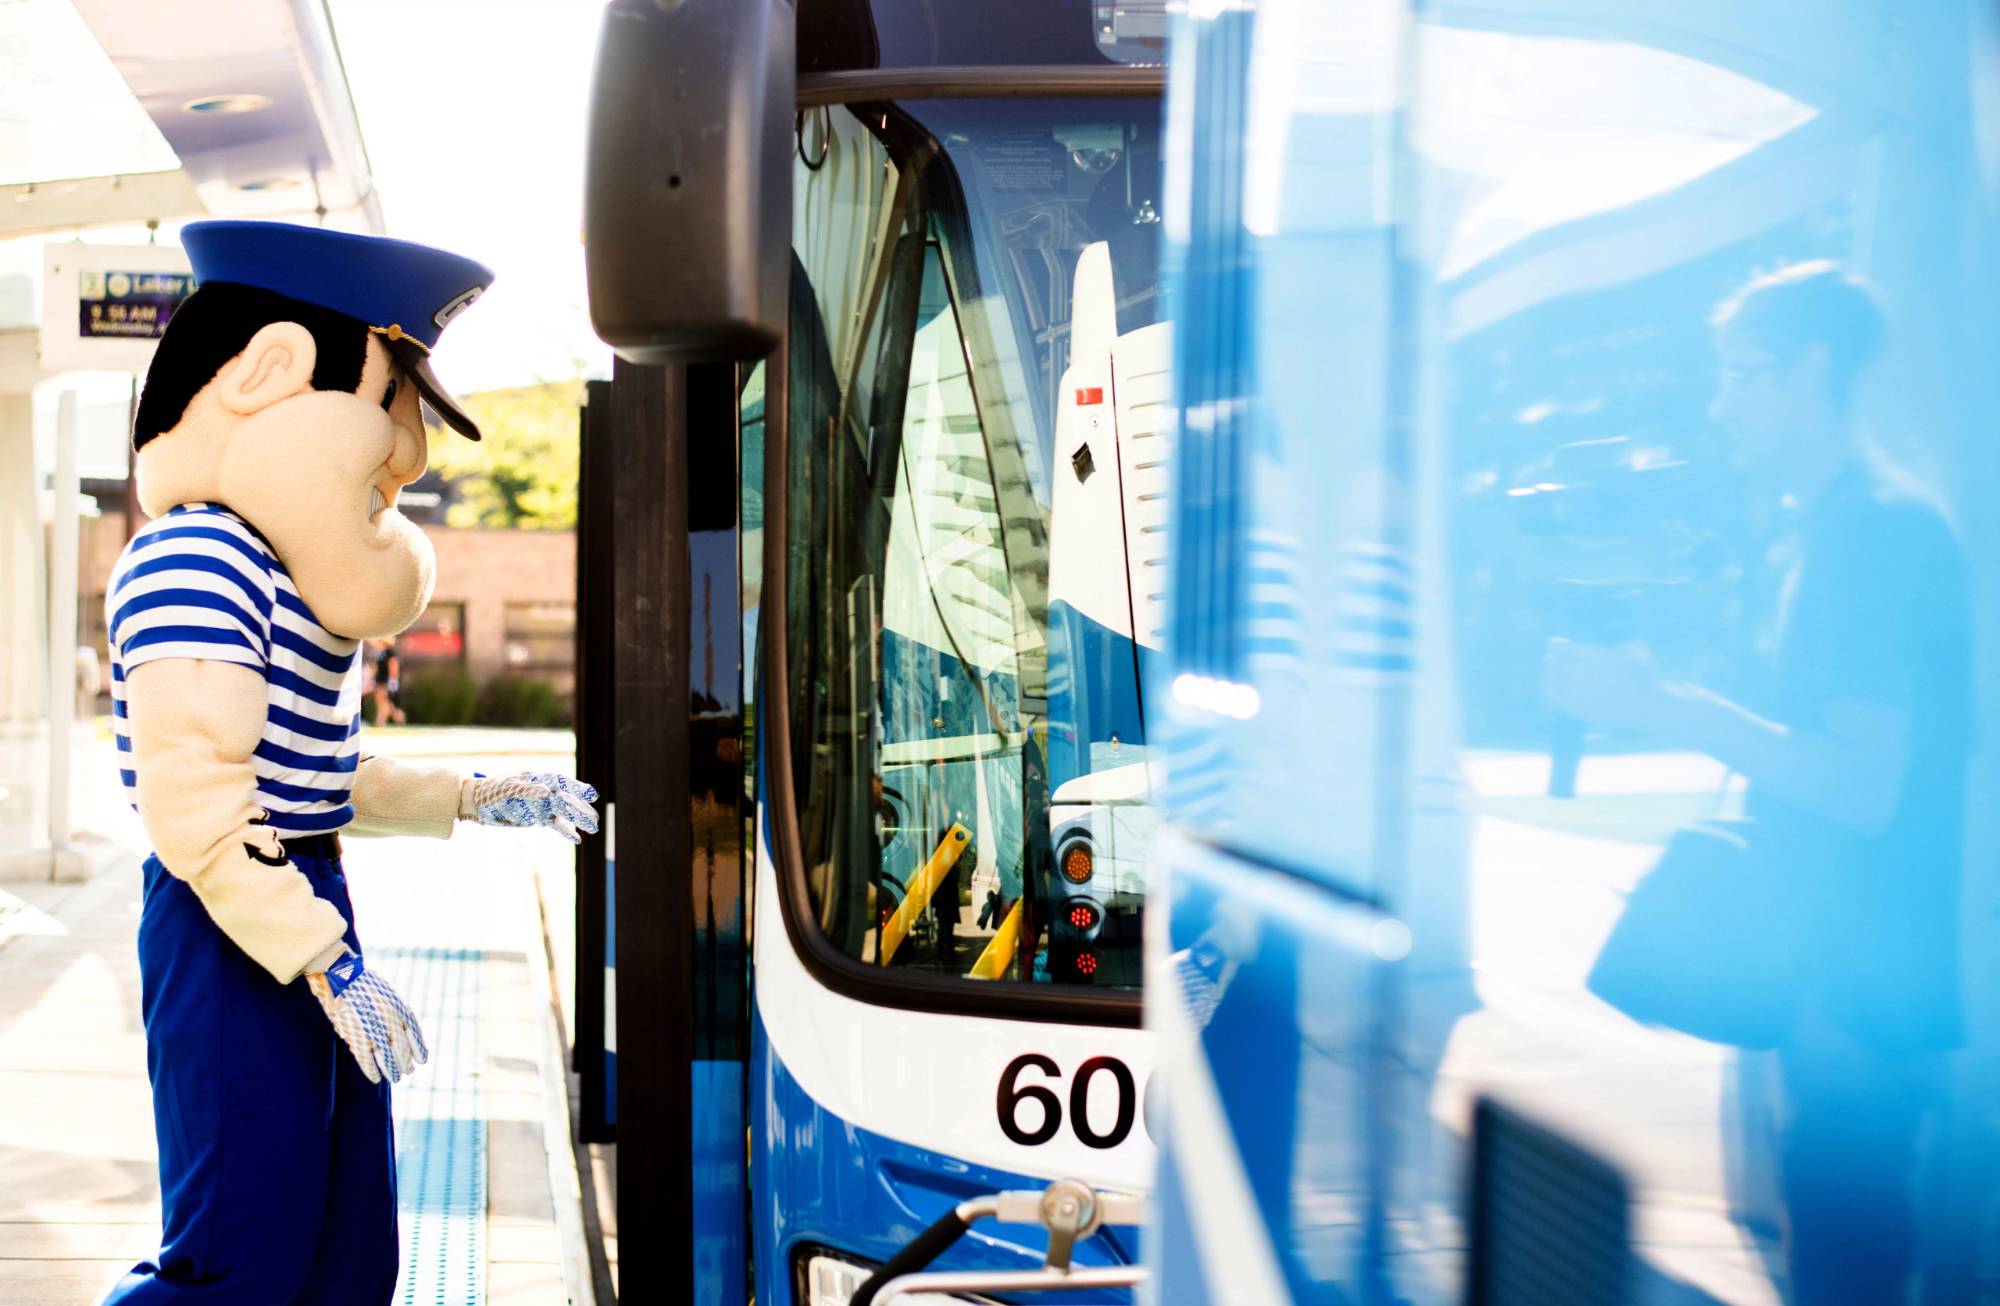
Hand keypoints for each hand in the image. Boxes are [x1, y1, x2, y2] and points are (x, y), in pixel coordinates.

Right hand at [306, 950, 427, 1084]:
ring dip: (392, 1070)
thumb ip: (397, 1010)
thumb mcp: (389, 993)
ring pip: (386, 1057)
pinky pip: (366, 1059)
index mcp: (399, 1007)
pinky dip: (371, 1070)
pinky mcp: (355, 1036)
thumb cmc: (365, 983)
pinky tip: (375, 1078)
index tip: (422, 1059)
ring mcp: (373, 1029)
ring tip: (396, 1078)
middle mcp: (390, 1020)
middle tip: (408, 1070)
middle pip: (402, 1048)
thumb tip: (404, 1030)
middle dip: (406, 1062)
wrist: (341, 976)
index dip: (419, 1048)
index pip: (414, 1033)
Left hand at [462, 771, 600, 843]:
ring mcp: (540, 805)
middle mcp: (542, 791)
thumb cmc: (491, 791)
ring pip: (564, 812)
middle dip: (581, 809)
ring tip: (594, 828)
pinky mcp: (536, 817)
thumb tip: (548, 792)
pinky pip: (554, 824)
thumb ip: (527, 790)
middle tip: (595, 818)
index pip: (561, 782)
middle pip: (566, 800)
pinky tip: (577, 838)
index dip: (577, 788)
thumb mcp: (507, 789)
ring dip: (578, 820)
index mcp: (536, 779)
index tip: (591, 794)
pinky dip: (565, 830)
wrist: (477, 804)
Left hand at [1542, 638, 1670, 731]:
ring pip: (1554, 681)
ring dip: (1549, 675)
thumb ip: (1620, 641)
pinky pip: (1557, 699)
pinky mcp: (1581, 709)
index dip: (1555, 645)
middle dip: (1551, 660)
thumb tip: (1612, 634)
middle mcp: (1586, 674)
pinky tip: (1548, 688)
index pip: (1565, 648)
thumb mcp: (1637, 651)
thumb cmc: (1645, 676)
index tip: (1552, 643)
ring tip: (1548, 672)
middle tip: (1549, 658)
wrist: (1649, 706)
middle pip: (1556, 663)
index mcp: (1596, 657)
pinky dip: (1550, 692)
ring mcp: (1581, 692)